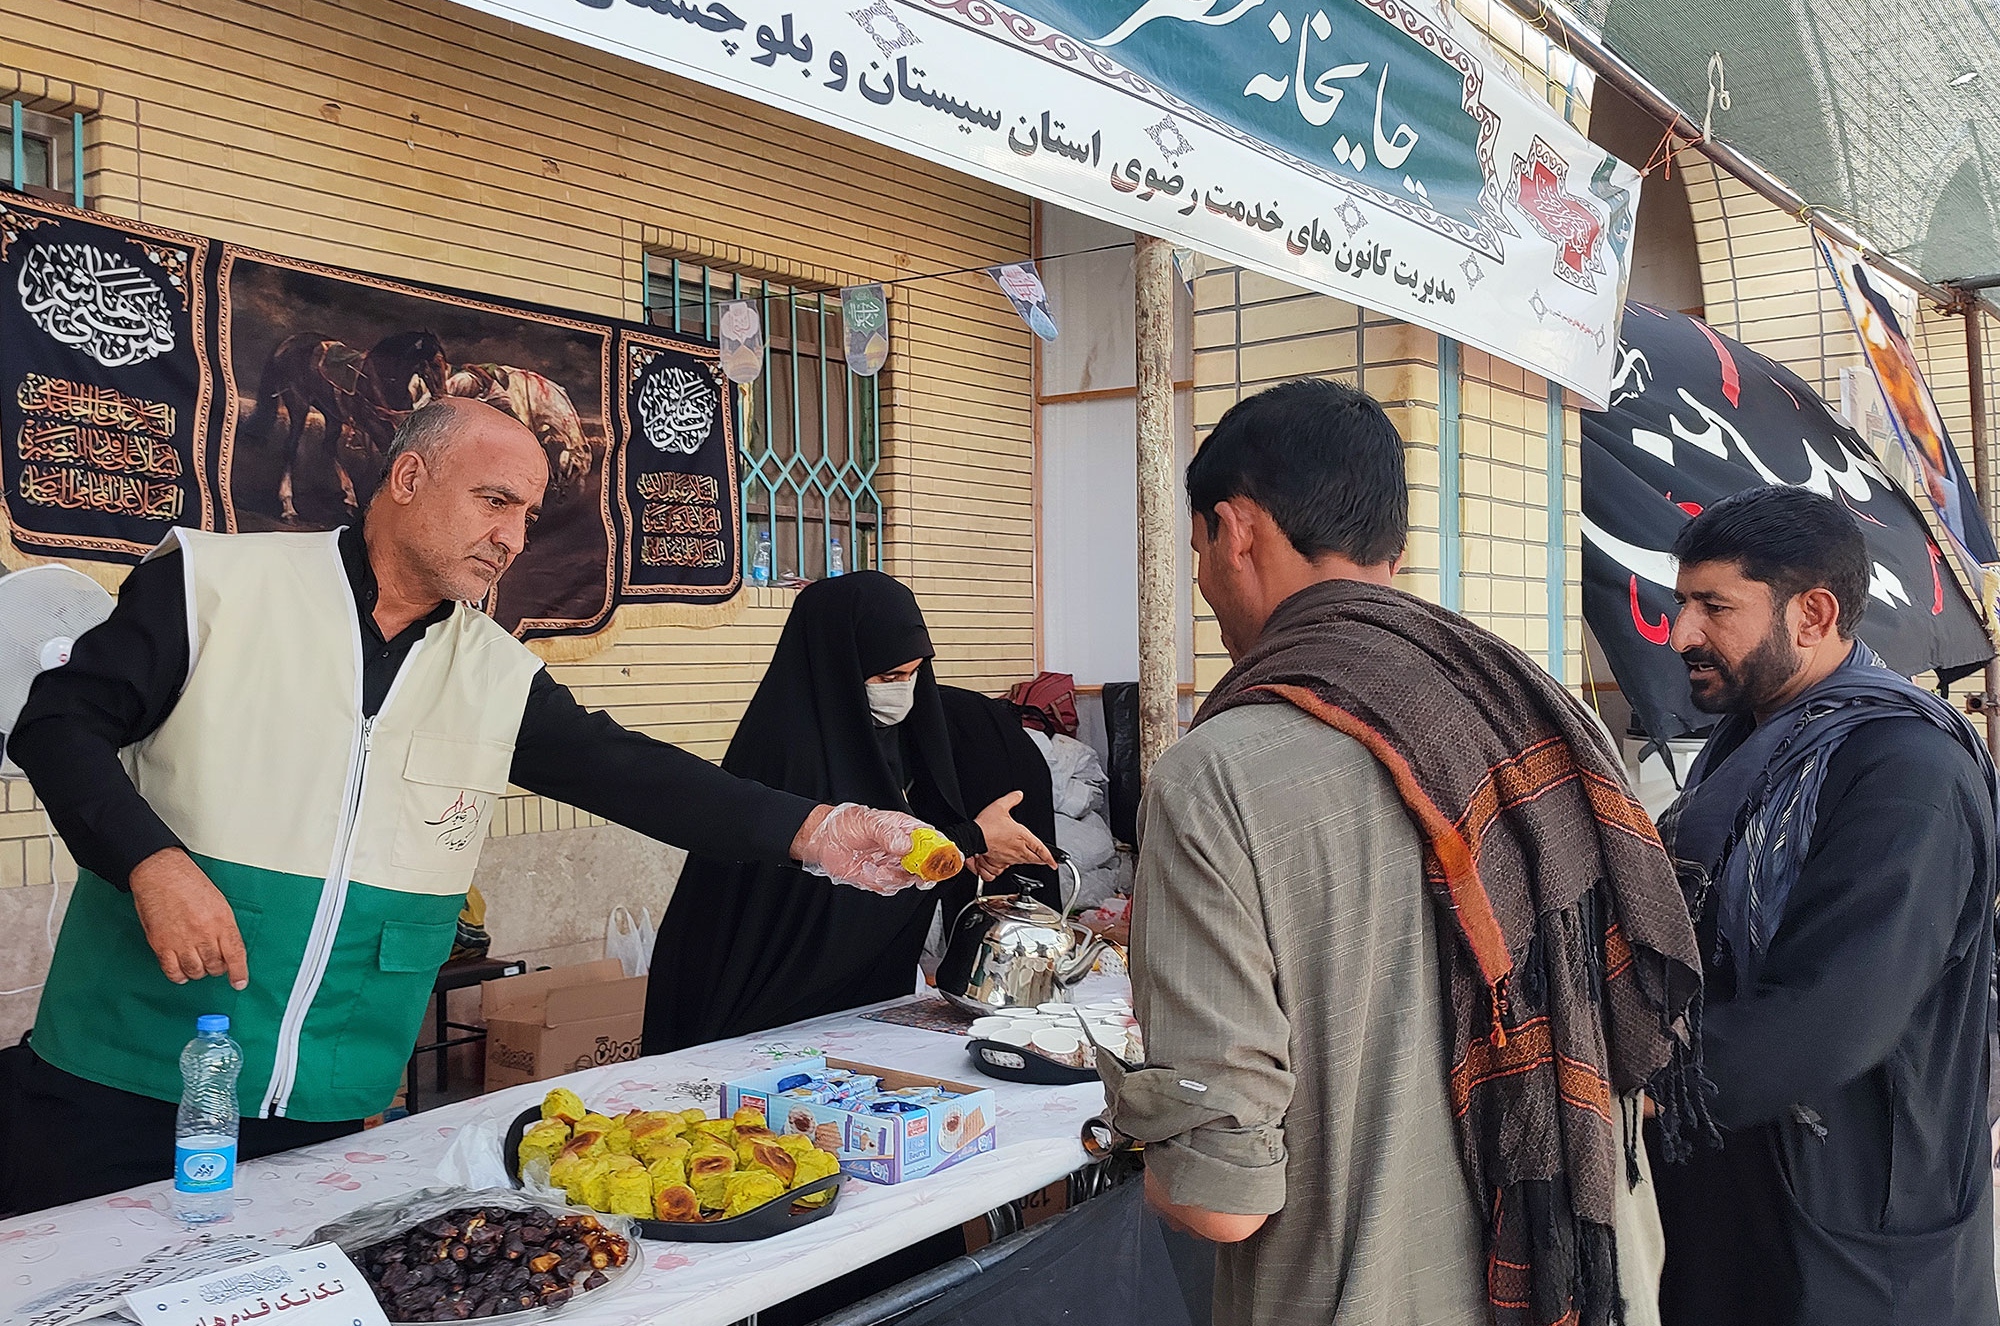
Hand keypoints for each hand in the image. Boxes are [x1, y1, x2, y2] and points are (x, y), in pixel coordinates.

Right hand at [128, 848, 248, 988]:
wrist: (161, 874)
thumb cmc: (189, 884)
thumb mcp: (219, 903)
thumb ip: (224, 927)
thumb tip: (228, 949)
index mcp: (221, 921)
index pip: (235, 954)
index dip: (239, 972)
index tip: (239, 983)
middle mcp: (203, 933)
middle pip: (215, 966)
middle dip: (216, 968)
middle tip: (213, 962)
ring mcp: (181, 940)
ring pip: (195, 971)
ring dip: (198, 972)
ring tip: (197, 962)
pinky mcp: (161, 944)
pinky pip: (172, 971)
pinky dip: (178, 975)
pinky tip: (181, 971)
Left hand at [795, 803, 934, 894]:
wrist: (823, 840)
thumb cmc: (846, 823)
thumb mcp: (868, 822)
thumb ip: (887, 833)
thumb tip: (905, 845)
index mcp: (906, 830)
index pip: (933, 840)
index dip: (942, 850)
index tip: (941, 858)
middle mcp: (903, 849)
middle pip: (927, 864)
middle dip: (923, 871)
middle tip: (913, 870)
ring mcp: (893, 865)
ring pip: (910, 879)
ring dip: (896, 877)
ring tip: (878, 867)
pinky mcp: (881, 879)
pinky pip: (890, 887)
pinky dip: (881, 883)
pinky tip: (869, 871)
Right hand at [973, 792, 1058, 877]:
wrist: (973, 838)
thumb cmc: (986, 825)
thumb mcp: (1000, 806)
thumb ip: (1012, 799)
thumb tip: (1018, 794)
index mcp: (1022, 836)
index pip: (1041, 848)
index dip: (1049, 856)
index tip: (1054, 862)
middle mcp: (1017, 849)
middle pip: (1033, 859)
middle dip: (1041, 860)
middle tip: (1045, 862)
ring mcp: (1008, 858)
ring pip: (1023, 863)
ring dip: (1028, 862)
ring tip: (1031, 861)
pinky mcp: (998, 864)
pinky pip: (1007, 869)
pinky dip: (1009, 867)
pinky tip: (1009, 864)